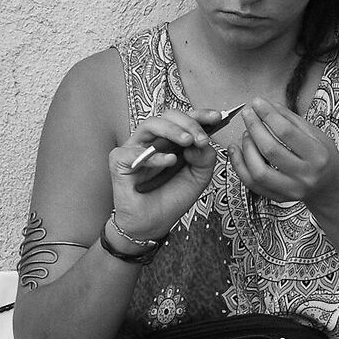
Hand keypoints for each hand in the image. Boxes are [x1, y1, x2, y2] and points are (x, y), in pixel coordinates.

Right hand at [109, 108, 225, 239]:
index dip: (201, 115)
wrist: (152, 223)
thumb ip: (205, 158)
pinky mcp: (120, 161)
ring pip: (150, 124)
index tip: (218, 117)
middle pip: (168, 116)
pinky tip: (169, 161)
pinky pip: (133, 151)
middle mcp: (153, 141)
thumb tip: (199, 143)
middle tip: (202, 138)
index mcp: (172, 141)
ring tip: (188, 141)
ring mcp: (135, 149)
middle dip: (188, 123)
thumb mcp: (198, 178)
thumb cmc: (171, 198)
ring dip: (172, 130)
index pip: (185, 120)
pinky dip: (154, 156)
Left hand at [228, 98, 338, 207]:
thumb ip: (291, 120)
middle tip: (247, 114)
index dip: (268, 115)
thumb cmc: (323, 157)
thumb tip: (267, 105)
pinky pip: (252, 183)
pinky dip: (239, 165)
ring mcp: (291, 189)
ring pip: (258, 170)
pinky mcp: (279, 197)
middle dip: (254, 127)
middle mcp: (305, 175)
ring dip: (247, 148)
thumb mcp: (316, 134)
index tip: (257, 103)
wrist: (330, 186)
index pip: (287, 132)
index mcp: (317, 156)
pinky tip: (237, 150)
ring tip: (246, 133)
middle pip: (270, 150)